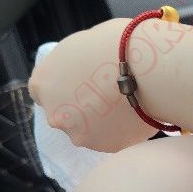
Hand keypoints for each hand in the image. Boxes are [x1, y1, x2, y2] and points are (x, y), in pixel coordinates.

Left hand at [27, 18, 158, 151]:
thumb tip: (78, 72)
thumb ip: (71, 66)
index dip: (63, 86)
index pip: (43, 91)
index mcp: (43, 83)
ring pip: (87, 130)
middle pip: (64, 114)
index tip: (79, 82)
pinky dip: (120, 129)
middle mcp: (55, 114)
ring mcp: (80, 134)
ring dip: (100, 121)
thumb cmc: (117, 45)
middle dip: (80, 106)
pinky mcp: (107, 146)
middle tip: (105, 93)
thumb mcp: (80, 45)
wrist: (149, 69)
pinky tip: (134, 112)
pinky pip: (111, 138)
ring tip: (124, 103)